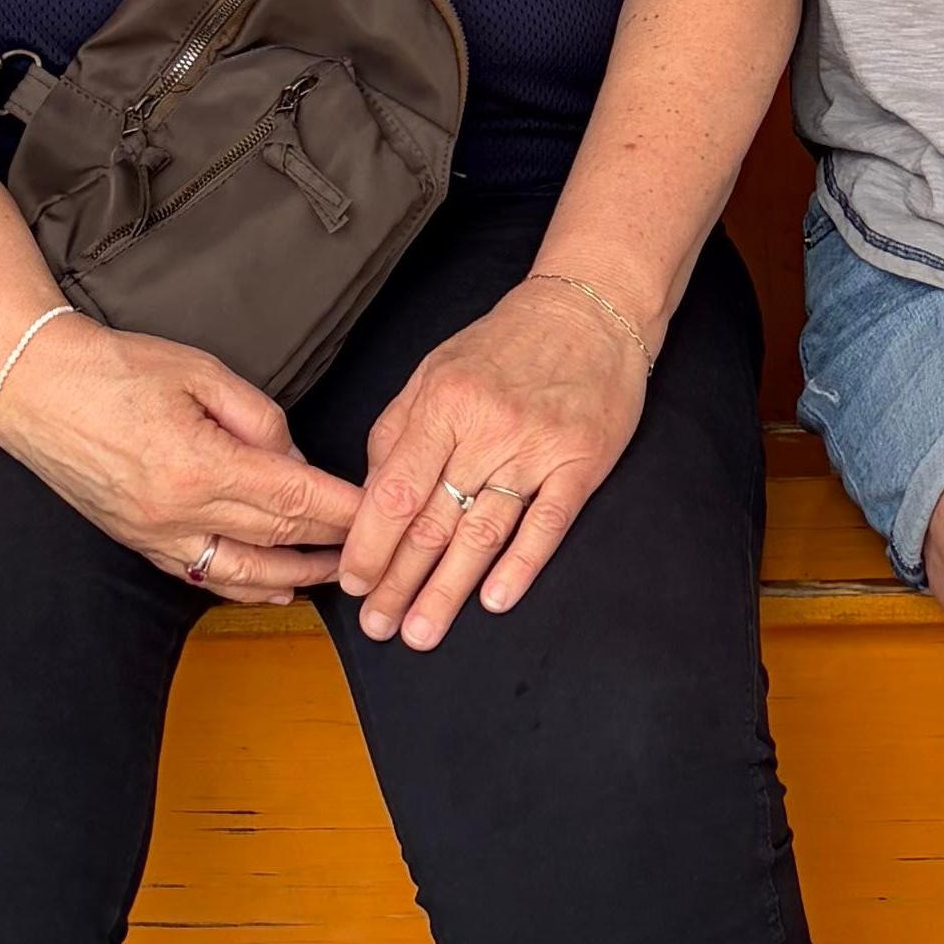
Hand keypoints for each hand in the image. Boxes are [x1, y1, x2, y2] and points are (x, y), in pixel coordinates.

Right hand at [0, 312, 348, 597]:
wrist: (34, 387)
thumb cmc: (112, 369)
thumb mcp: (199, 373)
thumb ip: (258, 418)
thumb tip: (293, 460)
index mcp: (199, 465)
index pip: (293, 498)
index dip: (343, 509)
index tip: (380, 511)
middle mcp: (177, 513)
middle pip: (275, 537)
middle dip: (331, 543)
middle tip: (375, 543)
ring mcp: (154, 535)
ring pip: (241, 572)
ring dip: (295, 576)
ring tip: (334, 573)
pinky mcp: (137, 541)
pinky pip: (201, 576)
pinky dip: (244, 585)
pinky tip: (272, 584)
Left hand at [337, 267, 649, 647]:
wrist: (590, 311)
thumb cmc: (505, 344)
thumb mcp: (435, 370)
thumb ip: (398, 431)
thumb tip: (371, 499)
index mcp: (443, 403)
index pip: (395, 490)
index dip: (370, 544)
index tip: (353, 581)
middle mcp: (488, 428)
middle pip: (434, 521)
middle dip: (399, 582)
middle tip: (378, 626)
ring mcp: (538, 448)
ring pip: (483, 533)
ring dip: (449, 591)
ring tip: (421, 632)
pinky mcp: (582, 463)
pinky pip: (546, 524)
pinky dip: (520, 566)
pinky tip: (495, 601)